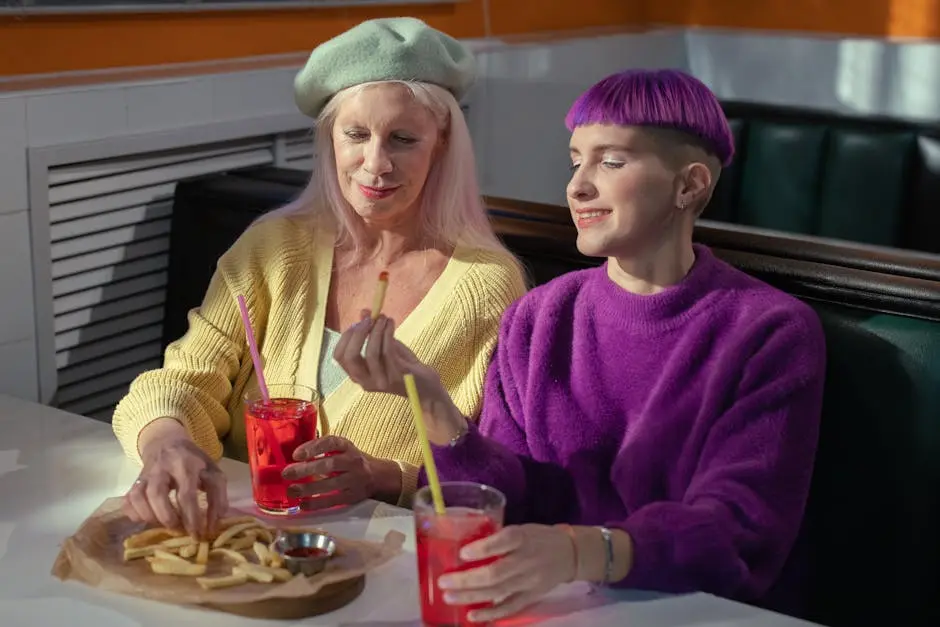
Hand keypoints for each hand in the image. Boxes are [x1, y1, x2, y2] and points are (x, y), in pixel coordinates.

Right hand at [123, 434, 227, 538]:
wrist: (167, 442)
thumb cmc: (194, 462)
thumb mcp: (213, 473)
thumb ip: (218, 498)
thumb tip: (213, 525)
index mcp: (185, 465)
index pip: (186, 494)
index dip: (191, 517)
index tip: (198, 534)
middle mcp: (162, 468)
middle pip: (157, 495)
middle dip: (168, 518)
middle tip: (179, 530)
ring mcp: (145, 475)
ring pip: (138, 497)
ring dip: (150, 517)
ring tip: (165, 525)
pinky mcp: (134, 481)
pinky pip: (127, 500)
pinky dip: (134, 514)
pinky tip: (148, 518)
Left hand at [280, 435, 401, 508]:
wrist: (377, 476)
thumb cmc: (351, 460)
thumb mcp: (342, 449)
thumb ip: (323, 449)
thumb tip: (294, 455)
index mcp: (347, 446)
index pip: (331, 443)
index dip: (313, 447)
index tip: (296, 455)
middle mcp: (353, 461)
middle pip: (330, 465)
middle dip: (306, 469)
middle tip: (287, 474)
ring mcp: (355, 480)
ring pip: (332, 484)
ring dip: (309, 488)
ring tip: (291, 490)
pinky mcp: (353, 496)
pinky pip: (334, 501)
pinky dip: (318, 503)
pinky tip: (303, 504)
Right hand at [333, 311, 465, 444]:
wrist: (426, 387)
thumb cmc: (403, 366)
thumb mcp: (385, 347)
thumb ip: (373, 332)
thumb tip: (364, 311)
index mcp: (358, 375)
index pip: (339, 357)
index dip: (346, 337)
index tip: (358, 322)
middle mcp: (365, 382)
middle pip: (350, 357)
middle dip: (358, 334)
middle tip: (369, 319)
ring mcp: (381, 381)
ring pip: (371, 353)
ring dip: (377, 331)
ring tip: (384, 319)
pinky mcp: (396, 377)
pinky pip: (387, 351)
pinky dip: (388, 334)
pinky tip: (391, 324)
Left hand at [437, 524, 576, 622]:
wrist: (569, 554)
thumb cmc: (538, 537)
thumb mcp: (521, 528)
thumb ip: (498, 538)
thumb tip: (464, 546)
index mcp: (523, 537)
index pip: (505, 541)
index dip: (484, 548)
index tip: (462, 553)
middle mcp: (526, 560)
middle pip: (496, 573)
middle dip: (467, 579)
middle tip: (444, 581)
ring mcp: (529, 581)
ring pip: (498, 592)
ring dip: (471, 596)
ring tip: (449, 596)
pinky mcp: (531, 596)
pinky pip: (509, 608)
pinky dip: (490, 614)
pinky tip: (471, 615)